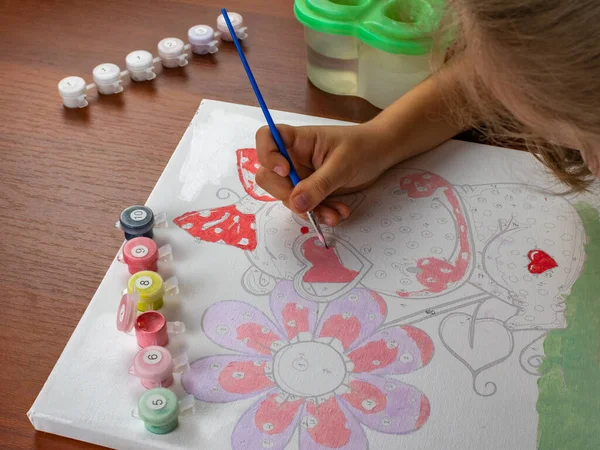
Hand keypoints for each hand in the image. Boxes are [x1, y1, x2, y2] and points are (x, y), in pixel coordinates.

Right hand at [255, 123, 396, 225]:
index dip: (267, 155)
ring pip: (289, 198)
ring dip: (309, 211)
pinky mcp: (311, 191)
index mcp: (298, 140)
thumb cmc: (362, 148)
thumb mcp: (342, 165)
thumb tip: (295, 204)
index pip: (266, 138)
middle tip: (309, 206)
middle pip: (269, 177)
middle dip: (288, 196)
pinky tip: (338, 213)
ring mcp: (300, 176)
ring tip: (336, 214)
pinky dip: (319, 213)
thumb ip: (318, 185)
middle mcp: (294, 158)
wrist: (381, 155)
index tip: (285, 170)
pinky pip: (305, 207)